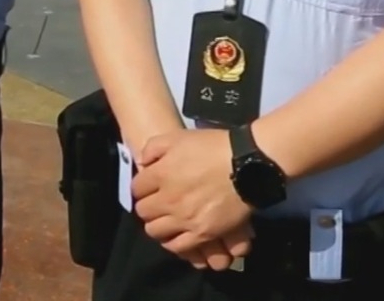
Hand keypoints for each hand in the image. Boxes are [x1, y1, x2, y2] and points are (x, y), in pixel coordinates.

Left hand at [132, 129, 253, 265]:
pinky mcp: (201, 234)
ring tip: (167, 219)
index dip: (143, 186)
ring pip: (155, 231)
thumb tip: (143, 163)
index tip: (150, 186)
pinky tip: (178, 233)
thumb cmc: (213, 147)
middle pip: (143, 211)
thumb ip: (153, 148)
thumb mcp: (179, 136)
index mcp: (160, 174)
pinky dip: (173, 241)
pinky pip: (177, 246)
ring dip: (158, 224)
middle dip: (148, 205)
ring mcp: (184, 219)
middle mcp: (167, 199)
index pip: (136, 188)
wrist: (247, 165)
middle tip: (158, 202)